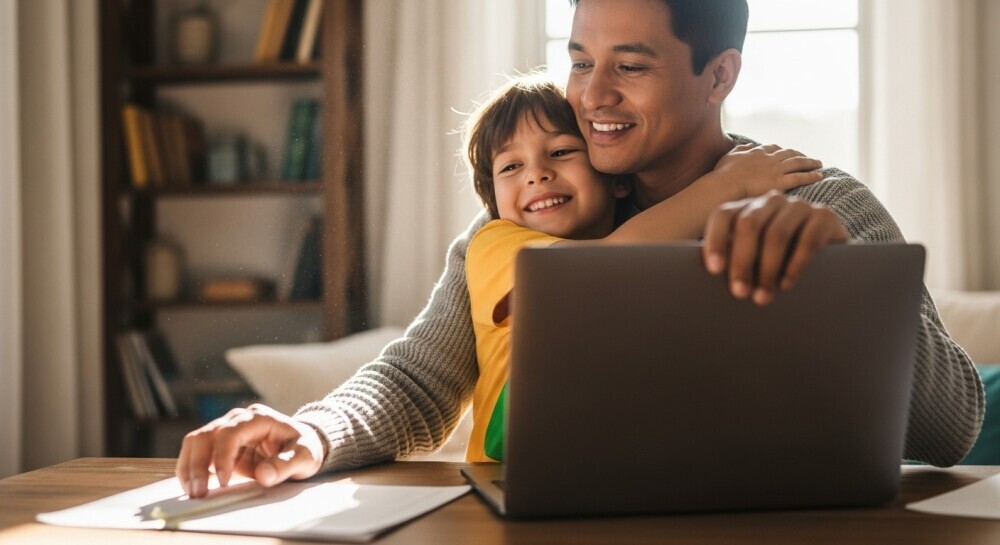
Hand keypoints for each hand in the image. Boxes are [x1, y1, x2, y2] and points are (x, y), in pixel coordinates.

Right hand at [176, 403, 325, 497]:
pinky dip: (191, 469)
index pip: (231, 433)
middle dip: (198, 464)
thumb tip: (264, 475)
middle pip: (206, 435)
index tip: (224, 481)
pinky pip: (198, 453)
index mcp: (258, 417)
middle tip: (199, 492)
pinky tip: (192, 486)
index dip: (223, 457)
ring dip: (189, 467)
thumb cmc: (304, 447)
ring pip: (196, 442)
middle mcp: (238, 419)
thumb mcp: (305, 456)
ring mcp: (226, 431)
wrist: (301, 445)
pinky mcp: (220, 446)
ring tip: (193, 492)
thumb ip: (286, 464)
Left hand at [702, 191, 848, 304]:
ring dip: (767, 269)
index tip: (714, 271)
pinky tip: (786, 285)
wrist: (828, 255)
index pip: (723, 215)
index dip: (716, 240)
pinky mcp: (824, 216)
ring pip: (776, 233)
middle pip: (748, 224)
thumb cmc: (779, 260)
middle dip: (742, 261)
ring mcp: (798, 206)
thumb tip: (698, 283)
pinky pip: (807, 239)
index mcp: (747, 207)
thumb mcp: (753, 257)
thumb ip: (732, 261)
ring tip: (763, 298)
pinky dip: (795, 265)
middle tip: (739, 293)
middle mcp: (771, 200)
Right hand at [714, 143, 822, 198]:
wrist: (725, 184)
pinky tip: (819, 175)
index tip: (788, 152)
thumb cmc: (723, 173)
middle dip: (800, 154)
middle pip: (789, 153)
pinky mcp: (779, 182)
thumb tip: (747, 145)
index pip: (774, 148)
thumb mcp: (729, 156)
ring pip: (798, 162)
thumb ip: (740, 150)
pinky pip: (799, 177)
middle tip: (808, 158)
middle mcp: (769, 158)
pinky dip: (811, 175)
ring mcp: (775, 169)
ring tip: (818, 163)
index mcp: (757, 152)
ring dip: (810, 162)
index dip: (783, 150)